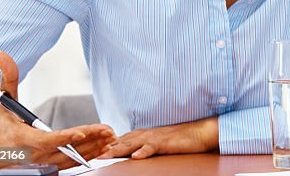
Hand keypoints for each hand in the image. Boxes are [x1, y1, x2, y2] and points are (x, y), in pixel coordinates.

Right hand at [0, 51, 115, 168]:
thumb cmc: (0, 124)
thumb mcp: (3, 101)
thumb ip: (8, 78)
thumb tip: (3, 54)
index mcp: (22, 138)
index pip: (45, 140)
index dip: (64, 138)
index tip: (82, 132)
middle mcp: (32, 154)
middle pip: (65, 150)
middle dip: (89, 141)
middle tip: (109, 132)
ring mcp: (41, 163)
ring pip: (70, 159)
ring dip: (93, 150)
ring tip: (111, 139)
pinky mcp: (47, 167)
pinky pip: (69, 164)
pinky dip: (87, 157)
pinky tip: (102, 149)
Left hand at [97, 116, 218, 158]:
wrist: (199, 132)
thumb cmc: (178, 139)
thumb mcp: (157, 143)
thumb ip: (142, 146)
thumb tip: (128, 154)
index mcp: (143, 134)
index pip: (120, 140)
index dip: (105, 146)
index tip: (91, 152)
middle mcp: (146, 134)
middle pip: (121, 141)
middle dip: (106, 148)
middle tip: (91, 155)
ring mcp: (155, 137)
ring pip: (132, 143)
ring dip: (118, 149)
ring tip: (105, 156)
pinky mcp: (165, 141)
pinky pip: (152, 146)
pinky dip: (143, 151)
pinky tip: (136, 156)